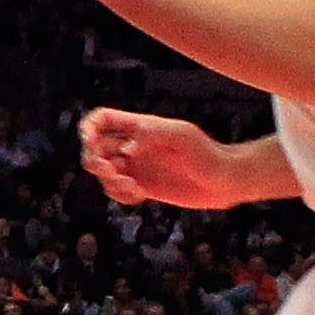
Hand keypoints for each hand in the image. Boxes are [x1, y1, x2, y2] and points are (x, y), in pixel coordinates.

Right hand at [80, 110, 249, 208]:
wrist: (226, 181)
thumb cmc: (207, 153)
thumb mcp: (180, 135)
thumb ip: (149, 134)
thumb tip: (125, 149)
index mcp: (139, 127)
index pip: (101, 120)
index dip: (88, 128)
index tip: (91, 143)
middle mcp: (134, 145)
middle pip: (95, 147)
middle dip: (94, 160)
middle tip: (111, 171)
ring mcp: (137, 167)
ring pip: (103, 172)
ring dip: (109, 181)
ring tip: (132, 186)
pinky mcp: (143, 187)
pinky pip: (116, 191)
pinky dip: (120, 195)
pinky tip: (140, 195)